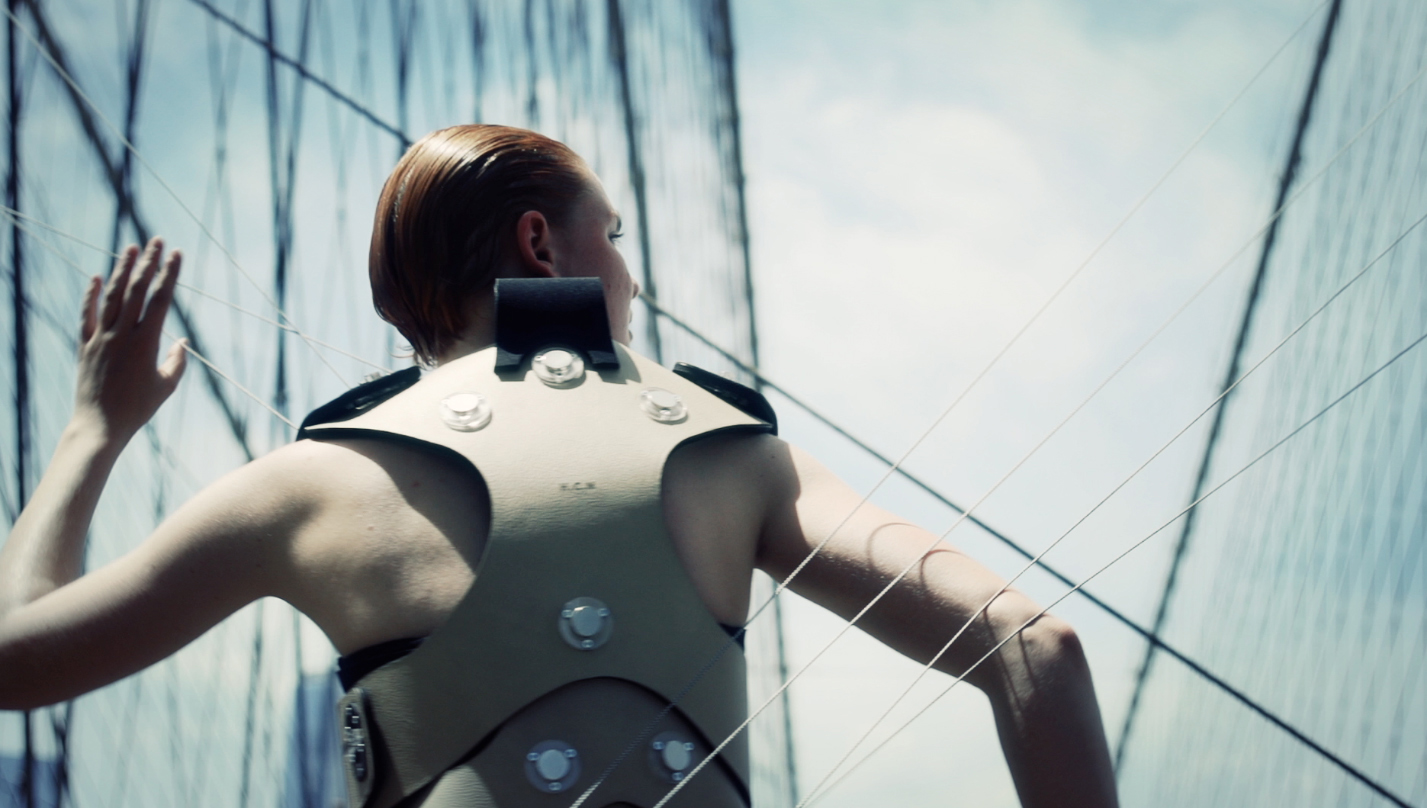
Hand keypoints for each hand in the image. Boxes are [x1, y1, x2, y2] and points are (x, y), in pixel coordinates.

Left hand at [73, 238, 186, 441]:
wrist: (100, 425)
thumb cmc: (138, 409)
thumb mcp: (166, 386)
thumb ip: (176, 361)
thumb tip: (181, 341)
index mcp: (146, 343)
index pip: (160, 299)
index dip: (170, 274)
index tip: (177, 254)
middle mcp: (122, 335)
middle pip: (136, 290)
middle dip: (148, 262)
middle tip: (157, 240)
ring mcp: (101, 338)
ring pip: (112, 296)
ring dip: (122, 270)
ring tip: (131, 248)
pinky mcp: (85, 346)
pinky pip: (87, 315)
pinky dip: (91, 295)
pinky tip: (96, 277)